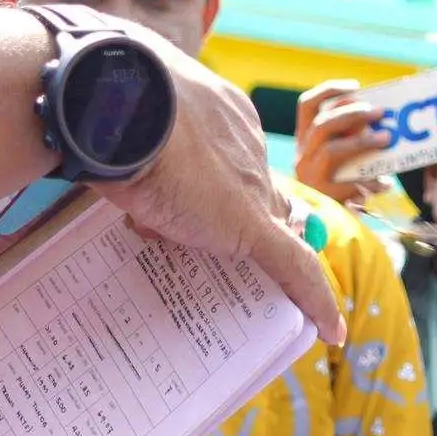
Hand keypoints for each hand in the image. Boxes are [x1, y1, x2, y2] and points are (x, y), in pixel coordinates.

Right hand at [100, 32, 345, 347]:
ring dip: (256, 256)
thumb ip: (131, 143)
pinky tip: (329, 328)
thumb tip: (107, 163)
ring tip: (248, 291)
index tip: (198, 201)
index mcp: (219, 112)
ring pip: (267, 229)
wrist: (119, 107)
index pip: (231, 160)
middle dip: (235, 219)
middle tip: (208, 244)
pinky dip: (313, 299)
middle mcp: (245, 143)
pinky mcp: (253, 226)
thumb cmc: (110, 108)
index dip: (215, 186)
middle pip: (254, 193)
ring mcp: (251, 185)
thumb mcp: (123, 127)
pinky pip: (294, 266)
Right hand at [290, 80, 395, 196]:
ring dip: (362, 141)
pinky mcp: (323, 197)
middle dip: (353, 113)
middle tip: (379, 112)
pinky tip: (385, 183)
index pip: (307, 106)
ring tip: (386, 138)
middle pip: (322, 125)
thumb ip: (354, 136)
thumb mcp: (343, 156)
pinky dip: (369, 181)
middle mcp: (303, 155)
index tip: (356, 87)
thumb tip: (383, 120)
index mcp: (306, 139)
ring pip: (332, 150)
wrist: (326, 224)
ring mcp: (310, 176)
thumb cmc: (342, 183)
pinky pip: (347, 183)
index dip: (330, 92)